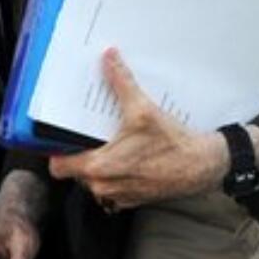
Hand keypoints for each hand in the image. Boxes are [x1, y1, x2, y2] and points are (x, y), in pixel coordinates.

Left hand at [48, 48, 227, 210]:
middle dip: (83, 152)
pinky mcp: (133, 198)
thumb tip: (109, 59)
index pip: (58, 166)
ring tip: (113, 143)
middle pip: (77, 170)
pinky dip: (117, 173)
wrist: (201, 166)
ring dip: (100, 164)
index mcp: (98, 167)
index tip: (62, 136)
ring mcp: (118, 195)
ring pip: (95, 180)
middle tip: (93, 132)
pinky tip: (131, 156)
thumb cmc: (172, 145)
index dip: (57, 150)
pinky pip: (113, 186)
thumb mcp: (143, 109)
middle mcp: (104, 186)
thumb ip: (121, 83)